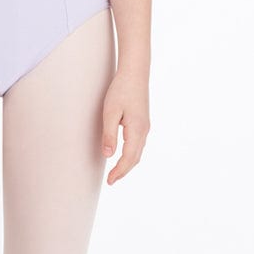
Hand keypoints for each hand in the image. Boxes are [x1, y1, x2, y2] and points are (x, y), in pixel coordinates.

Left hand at [101, 70, 149, 184]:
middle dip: (124, 170)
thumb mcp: (110, 111)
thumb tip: (108, 155)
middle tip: (111, 180)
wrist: (135, 72)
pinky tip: (123, 153)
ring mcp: (145, 126)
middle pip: (135, 158)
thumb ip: (109, 134)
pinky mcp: (143, 121)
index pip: (129, 158)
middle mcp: (144, 131)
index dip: (119, 171)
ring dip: (128, 163)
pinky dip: (131, 153)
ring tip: (116, 171)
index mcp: (137, 130)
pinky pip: (138, 143)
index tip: (110, 181)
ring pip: (138, 151)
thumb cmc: (121, 89)